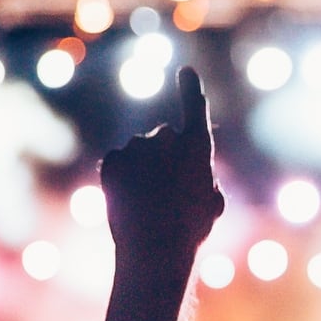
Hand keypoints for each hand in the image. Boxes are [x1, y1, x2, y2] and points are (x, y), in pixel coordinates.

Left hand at [100, 66, 224, 259]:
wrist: (152, 249)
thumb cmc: (189, 231)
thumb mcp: (208, 204)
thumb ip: (201, 179)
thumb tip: (192, 174)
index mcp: (197, 146)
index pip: (195, 107)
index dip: (190, 89)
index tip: (186, 71)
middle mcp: (166, 138)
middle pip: (166, 137)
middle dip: (166, 155)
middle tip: (169, 192)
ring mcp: (136, 147)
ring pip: (141, 152)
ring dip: (144, 170)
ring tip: (148, 204)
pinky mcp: (112, 159)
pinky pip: (119, 163)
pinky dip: (123, 178)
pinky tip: (130, 202)